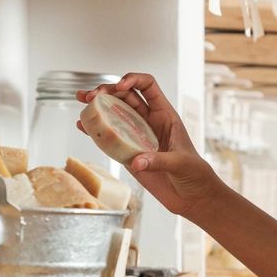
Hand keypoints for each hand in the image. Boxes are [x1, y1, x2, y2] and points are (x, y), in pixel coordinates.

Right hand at [79, 75, 226, 216]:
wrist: (191, 196)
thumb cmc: (194, 174)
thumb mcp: (180, 163)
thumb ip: (159, 161)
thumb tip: (137, 161)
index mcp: (165, 115)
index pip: (148, 86)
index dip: (133, 80)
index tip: (119, 86)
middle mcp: (149, 121)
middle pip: (125, 96)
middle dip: (108, 91)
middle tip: (92, 96)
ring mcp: (137, 136)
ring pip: (114, 113)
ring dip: (98, 105)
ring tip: (82, 100)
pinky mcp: (128, 152)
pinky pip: (110, 137)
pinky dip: (96, 130)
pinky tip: (83, 125)